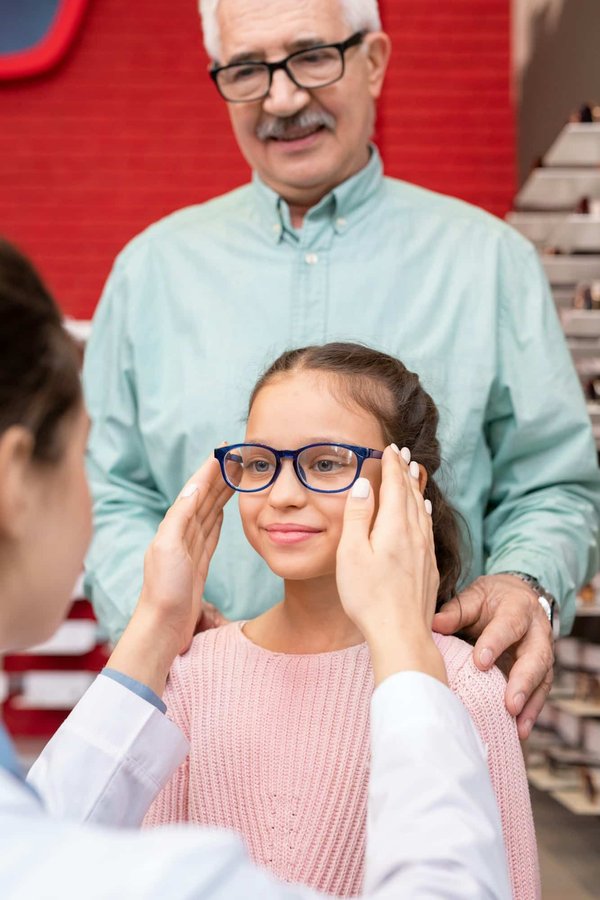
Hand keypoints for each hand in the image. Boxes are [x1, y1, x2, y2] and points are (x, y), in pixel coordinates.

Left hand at [138, 456, 232, 653]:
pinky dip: (218, 518)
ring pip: (210, 513)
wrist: (163, 628)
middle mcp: (181, 534)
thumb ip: (180, 518)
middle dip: (219, 477)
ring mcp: (190, 549)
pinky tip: (223, 510)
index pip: (195, 491)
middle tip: (237, 458)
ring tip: (236, 478)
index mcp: (173, 527)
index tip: (223, 450)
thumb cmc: (163, 591)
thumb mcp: (168, 548)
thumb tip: (193, 489)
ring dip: (221, 494)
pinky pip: (211, 533)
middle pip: (204, 498)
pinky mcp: (199, 564)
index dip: (209, 470)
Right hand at [336, 445, 445, 685]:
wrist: (401, 635)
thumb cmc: (369, 597)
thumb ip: (358, 516)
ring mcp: (425, 553)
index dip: (392, 465)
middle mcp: (414, 535)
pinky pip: (428, 529)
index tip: (390, 448)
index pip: (395, 486)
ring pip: (422, 511)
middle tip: (403, 453)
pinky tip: (425, 514)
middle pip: (412, 495)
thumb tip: (365, 485)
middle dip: (406, 472)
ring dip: (417, 490)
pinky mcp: (429, 569)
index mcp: (394, 528)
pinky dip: (424, 513)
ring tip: (415, 474)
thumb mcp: (352, 553)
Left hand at [432, 574, 553, 738]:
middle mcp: (537, 632)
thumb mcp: (475, 596)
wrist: (518, 596)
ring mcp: (543, 652)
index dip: (495, 643)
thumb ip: (457, 610)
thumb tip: (435, 624)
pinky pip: (541, 692)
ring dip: (530, 703)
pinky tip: (521, 730)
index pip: (508, 625)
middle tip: (510, 704)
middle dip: (523, 681)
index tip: (480, 662)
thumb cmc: (491, 599)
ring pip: (542, 678)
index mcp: (518, 608)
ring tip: (517, 726)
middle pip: (536, 656)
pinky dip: (532, 712)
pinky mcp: (543, 670)